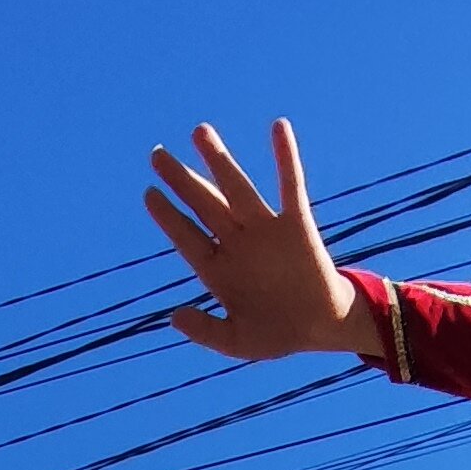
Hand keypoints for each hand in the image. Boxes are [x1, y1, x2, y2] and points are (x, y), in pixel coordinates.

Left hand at [144, 122, 373, 364]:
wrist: (321, 327)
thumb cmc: (276, 333)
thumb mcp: (238, 342)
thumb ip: (206, 331)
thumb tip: (175, 317)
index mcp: (219, 270)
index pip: (187, 237)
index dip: (168, 217)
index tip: (149, 193)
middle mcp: (238, 244)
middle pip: (204, 205)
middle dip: (181, 180)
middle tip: (156, 154)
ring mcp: (266, 231)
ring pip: (237, 189)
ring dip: (219, 161)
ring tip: (199, 132)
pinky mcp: (298, 225)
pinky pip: (291, 186)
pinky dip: (286, 158)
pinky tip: (279, 128)